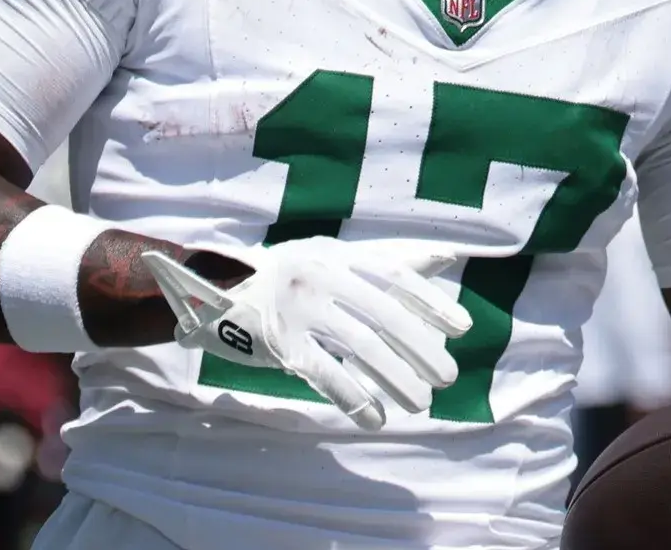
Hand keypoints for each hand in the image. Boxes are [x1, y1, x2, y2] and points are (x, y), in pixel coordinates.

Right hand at [143, 238, 471, 429]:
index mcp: (336, 253)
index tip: (461, 327)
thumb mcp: (332, 259)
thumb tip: (445, 258)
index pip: (394, 275)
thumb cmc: (286, 281)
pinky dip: (354, 399)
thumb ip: (385, 261)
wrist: (209, 296)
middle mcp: (318, 274)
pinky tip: (375, 418)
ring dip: (395, 379)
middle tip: (445, 377)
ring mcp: (297, 308)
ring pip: (358, 346)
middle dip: (419, 348)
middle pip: (382, 314)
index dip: (430, 301)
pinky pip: (325, 374)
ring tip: (420, 403)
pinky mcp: (278, 342)